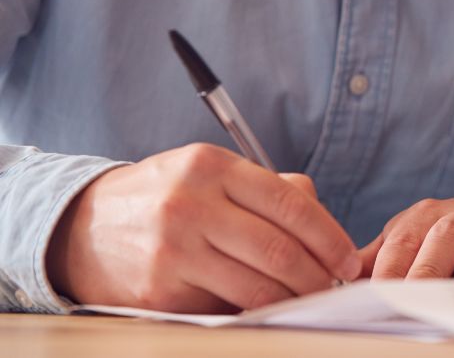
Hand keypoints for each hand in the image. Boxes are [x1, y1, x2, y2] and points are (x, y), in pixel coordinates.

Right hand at [46, 144, 360, 312]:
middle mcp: (192, 203)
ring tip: (311, 299)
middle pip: (278, 247)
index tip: (348, 256)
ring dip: (294, 297)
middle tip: (337, 285)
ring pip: (256, 284)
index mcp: (212, 166)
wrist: (80, 227)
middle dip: (318, 273)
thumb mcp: (209, 172)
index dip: (328, 234)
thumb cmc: (164, 198)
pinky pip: (224, 306)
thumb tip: (323, 218)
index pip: (289, 202)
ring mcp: (174, 248)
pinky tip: (271, 309)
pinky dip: (255, 311)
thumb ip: (266, 188)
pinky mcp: (160, 290)